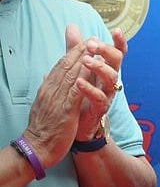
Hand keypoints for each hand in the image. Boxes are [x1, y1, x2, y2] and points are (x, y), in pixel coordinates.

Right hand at [22, 31, 88, 167]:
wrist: (37, 148)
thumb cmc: (43, 126)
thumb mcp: (45, 102)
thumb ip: (50, 87)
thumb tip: (48, 74)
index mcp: (47, 88)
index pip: (60, 65)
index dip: (74, 52)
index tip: (86, 41)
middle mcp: (51, 90)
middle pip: (65, 65)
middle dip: (80, 50)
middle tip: (93, 38)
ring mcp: (57, 100)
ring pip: (70, 75)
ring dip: (84, 60)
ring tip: (95, 48)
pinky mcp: (65, 111)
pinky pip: (75, 92)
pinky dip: (83, 80)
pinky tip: (92, 71)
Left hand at [70, 26, 127, 141]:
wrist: (76, 123)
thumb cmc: (81, 93)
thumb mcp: (77, 67)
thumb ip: (76, 48)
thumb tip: (72, 26)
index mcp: (106, 68)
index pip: (118, 52)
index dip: (119, 42)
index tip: (116, 30)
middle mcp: (110, 79)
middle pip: (117, 60)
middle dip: (107, 50)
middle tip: (92, 44)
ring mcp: (108, 93)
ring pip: (112, 77)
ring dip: (100, 67)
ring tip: (86, 60)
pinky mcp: (101, 108)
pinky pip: (100, 97)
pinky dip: (90, 89)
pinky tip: (79, 82)